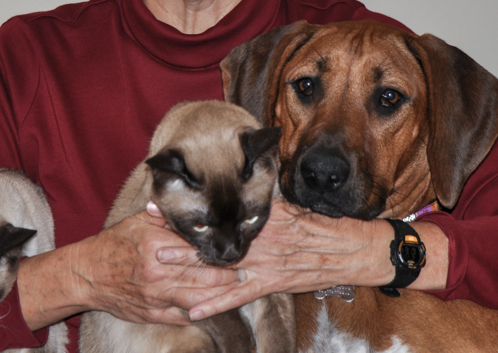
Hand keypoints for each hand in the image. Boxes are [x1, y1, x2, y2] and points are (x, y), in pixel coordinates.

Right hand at [77, 205, 240, 323]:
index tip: (234, 249)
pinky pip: (181, 316)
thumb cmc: (113, 244)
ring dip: (217, 295)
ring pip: (196, 298)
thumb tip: (187, 205)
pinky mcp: (151, 313)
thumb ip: (163, 215)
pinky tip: (212, 309)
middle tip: (243, 270)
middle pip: (201, 275)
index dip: (217, 250)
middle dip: (225, 274)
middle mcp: (157, 271)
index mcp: (155, 244)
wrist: (87, 275)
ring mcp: (155, 295)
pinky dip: (198, 313)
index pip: (195, 248)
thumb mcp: (136, 222)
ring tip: (234, 290)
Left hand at [156, 199, 396, 319]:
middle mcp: (258, 235)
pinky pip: (238, 296)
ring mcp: (264, 261)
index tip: (157, 205)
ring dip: (187, 267)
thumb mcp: (292, 204)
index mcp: (261, 213)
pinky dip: (214, 304)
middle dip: (176, 235)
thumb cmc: (325, 224)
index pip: (216, 210)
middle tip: (145, 234)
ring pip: (218, 265)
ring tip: (156, 265)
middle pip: (211, 236)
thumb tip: (242, 187)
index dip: (185, 209)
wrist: (352, 248)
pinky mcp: (271, 283)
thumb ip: (265, 200)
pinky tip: (190, 309)